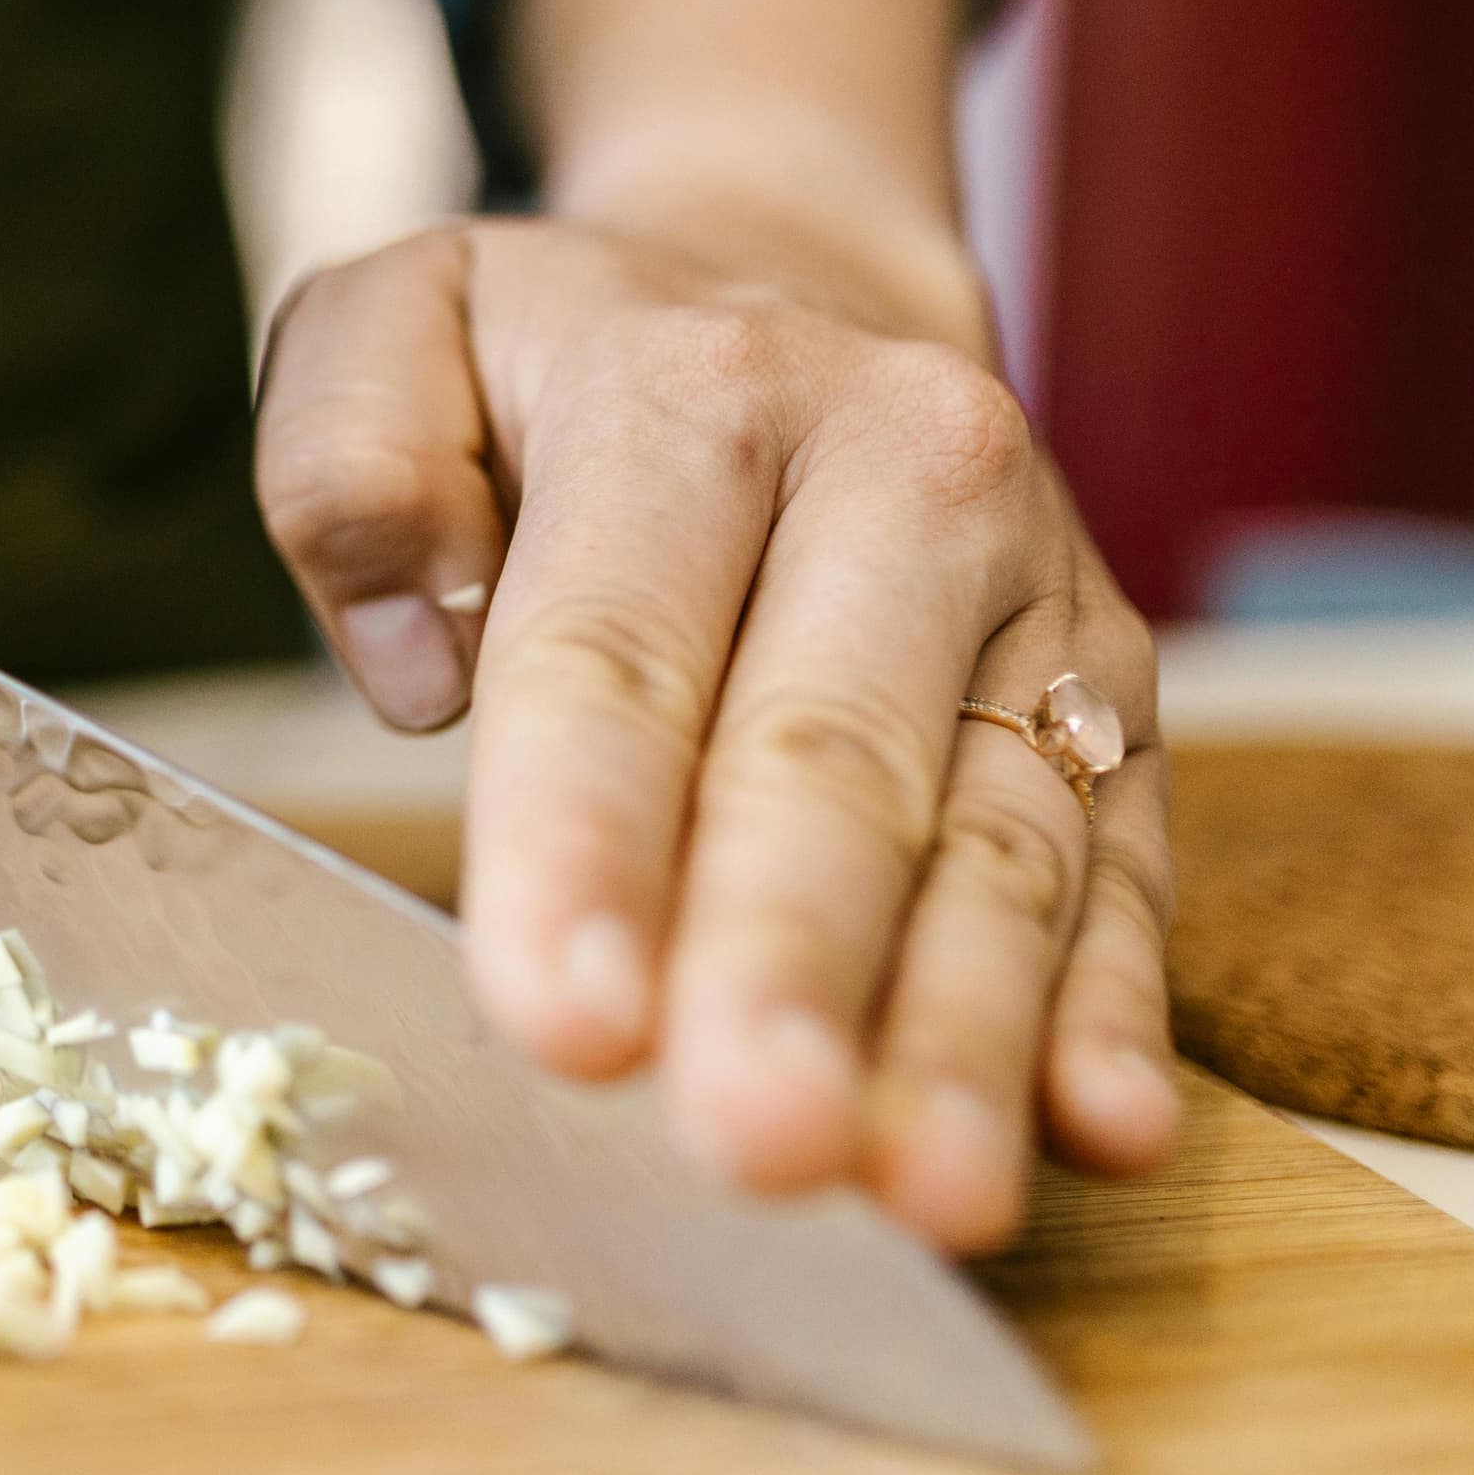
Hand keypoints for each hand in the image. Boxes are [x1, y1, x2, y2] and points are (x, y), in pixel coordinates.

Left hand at [254, 215, 1176, 1251]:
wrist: (788, 283)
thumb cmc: (552, 365)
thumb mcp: (396, 331)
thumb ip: (351, 459)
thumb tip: (415, 653)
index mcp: (694, 390)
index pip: (616, 646)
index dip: (589, 839)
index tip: (563, 1015)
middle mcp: (899, 471)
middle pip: (826, 756)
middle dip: (786, 964)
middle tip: (752, 1138)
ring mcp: (1029, 594)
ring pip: (999, 835)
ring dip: (958, 1029)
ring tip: (923, 1191)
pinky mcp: (1115, 698)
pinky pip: (1122, 861)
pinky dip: (1114, 1002)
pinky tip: (1096, 1127)